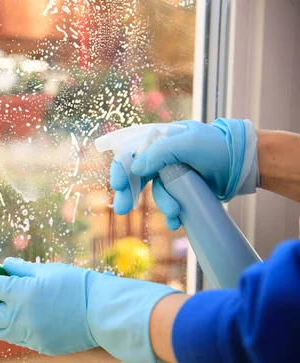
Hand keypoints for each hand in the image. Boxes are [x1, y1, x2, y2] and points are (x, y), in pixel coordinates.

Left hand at [0, 258, 190, 362]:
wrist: (103, 312)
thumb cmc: (77, 285)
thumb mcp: (48, 270)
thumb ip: (22, 270)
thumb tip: (3, 267)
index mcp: (21, 292)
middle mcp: (20, 315)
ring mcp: (29, 334)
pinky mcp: (39, 345)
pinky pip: (16, 337)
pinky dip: (6, 330)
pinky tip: (1, 326)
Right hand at [111, 119, 258, 229]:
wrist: (245, 163)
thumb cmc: (218, 146)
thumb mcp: (189, 144)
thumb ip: (160, 153)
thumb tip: (136, 169)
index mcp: (158, 140)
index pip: (129, 153)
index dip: (120, 168)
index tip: (118, 185)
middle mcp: (160, 157)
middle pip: (136, 176)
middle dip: (129, 193)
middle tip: (122, 209)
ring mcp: (171, 174)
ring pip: (156, 193)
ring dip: (163, 205)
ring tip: (175, 214)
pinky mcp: (181, 189)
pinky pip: (169, 202)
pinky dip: (171, 213)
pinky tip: (177, 221)